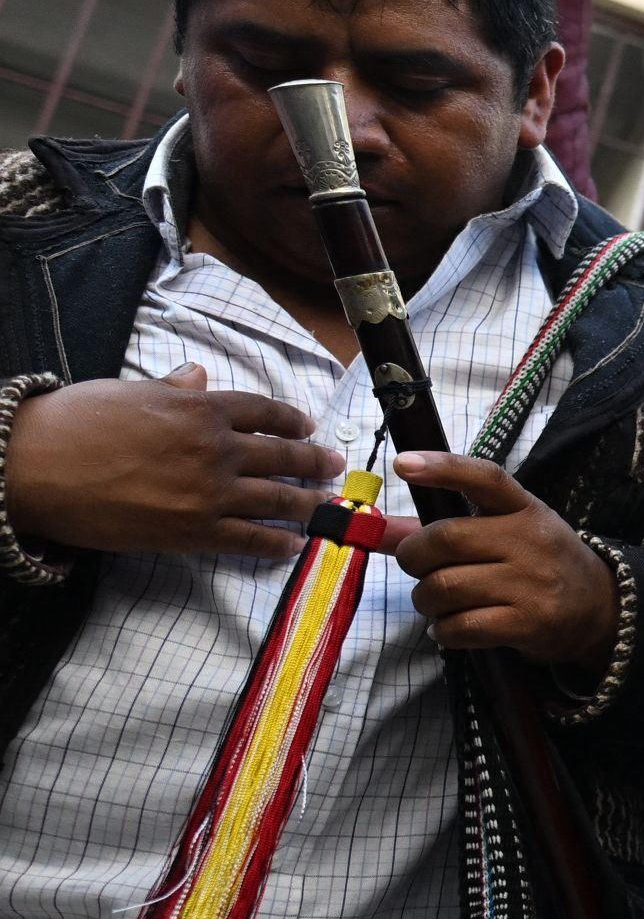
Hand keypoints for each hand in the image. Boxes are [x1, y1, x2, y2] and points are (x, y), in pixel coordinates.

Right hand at [3, 367, 340, 560]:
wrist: (34, 467)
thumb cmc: (75, 421)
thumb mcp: (130, 392)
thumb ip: (174, 389)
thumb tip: (198, 374)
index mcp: (200, 408)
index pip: (263, 412)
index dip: (292, 421)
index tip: (307, 427)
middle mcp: (215, 448)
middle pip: (281, 455)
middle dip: (313, 461)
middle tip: (333, 466)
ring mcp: (208, 492)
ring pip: (276, 498)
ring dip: (307, 502)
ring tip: (326, 505)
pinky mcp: (193, 531)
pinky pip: (250, 539)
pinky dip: (277, 542)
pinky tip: (293, 544)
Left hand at [390, 455, 619, 672]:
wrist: (600, 610)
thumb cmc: (540, 564)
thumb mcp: (507, 534)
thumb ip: (445, 529)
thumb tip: (381, 532)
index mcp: (525, 509)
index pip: (485, 478)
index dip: (443, 468)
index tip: (403, 464)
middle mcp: (530, 541)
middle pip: (446, 539)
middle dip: (414, 557)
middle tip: (418, 569)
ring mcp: (531, 583)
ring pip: (446, 587)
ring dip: (426, 600)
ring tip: (436, 603)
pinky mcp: (529, 623)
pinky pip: (462, 626)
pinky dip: (443, 631)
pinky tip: (449, 628)